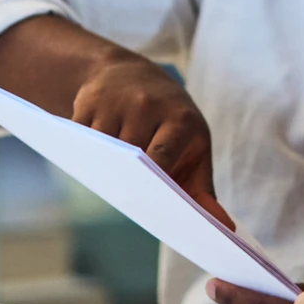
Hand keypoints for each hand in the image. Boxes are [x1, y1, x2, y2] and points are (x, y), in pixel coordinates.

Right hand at [73, 51, 229, 227]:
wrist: (133, 75)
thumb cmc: (171, 121)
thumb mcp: (195, 146)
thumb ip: (203, 189)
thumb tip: (224, 228)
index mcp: (179, 119)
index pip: (164, 155)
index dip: (155, 181)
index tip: (152, 206)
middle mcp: (147, 106)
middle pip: (130, 154)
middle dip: (128, 180)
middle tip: (129, 201)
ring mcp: (115, 101)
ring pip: (102, 147)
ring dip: (103, 168)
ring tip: (110, 182)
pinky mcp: (88, 100)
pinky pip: (80, 136)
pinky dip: (82, 152)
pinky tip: (89, 160)